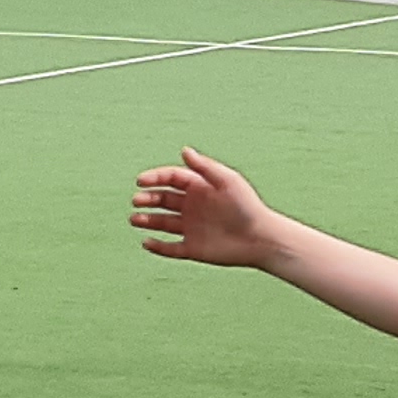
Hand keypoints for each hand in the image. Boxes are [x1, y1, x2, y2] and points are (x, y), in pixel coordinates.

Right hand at [130, 149, 283, 267]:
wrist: (261, 238)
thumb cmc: (247, 206)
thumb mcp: (227, 181)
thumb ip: (205, 167)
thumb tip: (184, 150)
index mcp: (200, 187)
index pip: (171, 178)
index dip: (154, 178)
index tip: (141, 181)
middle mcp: (193, 206)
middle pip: (162, 199)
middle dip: (147, 198)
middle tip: (137, 200)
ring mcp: (192, 227)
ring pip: (162, 222)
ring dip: (147, 220)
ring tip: (135, 219)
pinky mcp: (193, 248)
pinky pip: (170, 248)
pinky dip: (157, 246)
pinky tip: (146, 242)